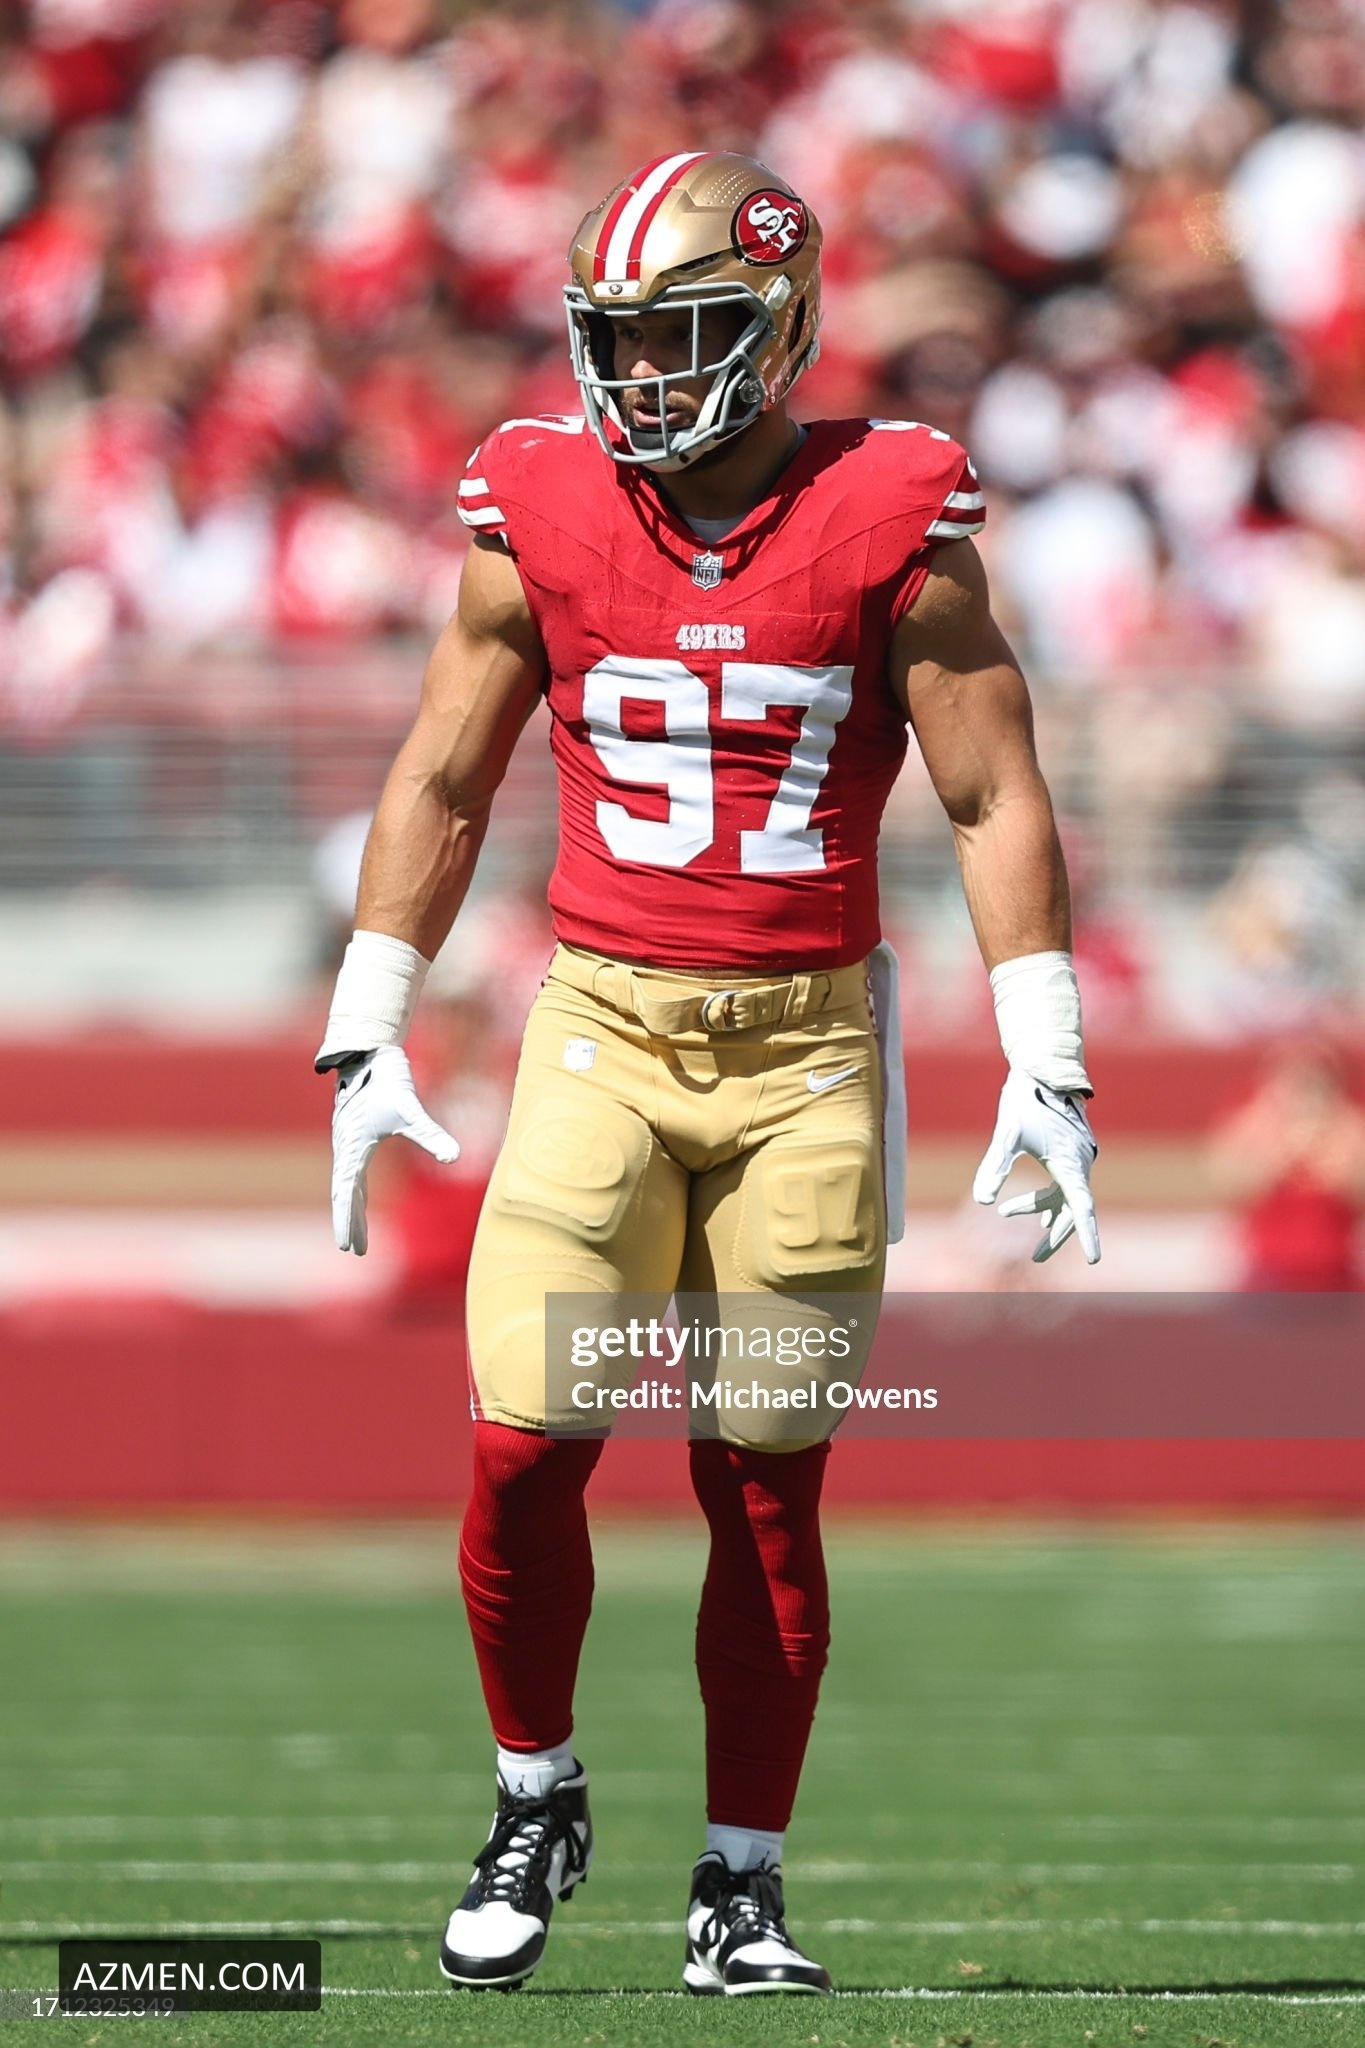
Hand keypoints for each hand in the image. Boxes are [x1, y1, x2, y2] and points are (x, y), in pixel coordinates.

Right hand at [328, 1045, 459, 1254]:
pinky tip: (361, 1198)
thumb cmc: (385, 1079)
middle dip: (349, 1223)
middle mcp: (346, 1148)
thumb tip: (455, 1157)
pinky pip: (353, 1171)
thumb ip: (431, 1133)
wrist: (369, 1052)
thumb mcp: (410, 1108)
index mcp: (352, 1147)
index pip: (346, 1194)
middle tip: (352, 1251)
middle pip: (345, 1195)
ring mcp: (349, 1142)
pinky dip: (356, 1191)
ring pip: (347, 1185)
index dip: (346, 1221)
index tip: (346, 1247)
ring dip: (352, 1210)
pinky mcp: (356, 1135)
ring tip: (357, 1237)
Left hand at [972, 1069, 1099, 1264]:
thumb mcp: (1007, 1133)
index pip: (1082, 1208)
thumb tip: (982, 1201)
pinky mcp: (1068, 1153)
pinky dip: (1041, 1198)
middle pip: (1073, 1210)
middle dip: (1058, 1236)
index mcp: (1071, 1163)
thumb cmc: (1025, 1099)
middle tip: (1037, 1260)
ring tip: (1007, 1216)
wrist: (1041, 1069)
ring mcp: (1077, 1159)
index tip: (1093, 1260)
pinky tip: (1016, 1208)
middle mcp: (1080, 1164)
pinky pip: (1059, 1185)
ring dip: (1042, 1213)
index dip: (1087, 1235)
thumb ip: (995, 1165)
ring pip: (1064, 1198)